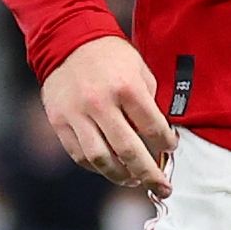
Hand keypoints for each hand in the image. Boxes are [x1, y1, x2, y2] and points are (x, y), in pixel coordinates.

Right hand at [35, 34, 175, 196]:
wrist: (68, 41)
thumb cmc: (110, 57)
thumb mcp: (139, 70)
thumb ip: (149, 102)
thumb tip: (159, 135)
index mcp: (126, 87)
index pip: (153, 127)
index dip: (166, 143)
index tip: (170, 147)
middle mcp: (101, 103)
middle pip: (129, 151)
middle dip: (150, 174)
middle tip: (163, 188)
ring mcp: (77, 115)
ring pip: (101, 159)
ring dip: (121, 176)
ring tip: (134, 181)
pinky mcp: (60, 122)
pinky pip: (80, 155)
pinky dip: (97, 167)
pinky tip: (110, 169)